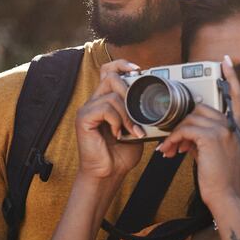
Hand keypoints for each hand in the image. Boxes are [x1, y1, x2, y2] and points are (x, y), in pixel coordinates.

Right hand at [75, 59, 145, 180]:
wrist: (108, 174)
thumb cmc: (120, 154)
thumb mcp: (136, 128)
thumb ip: (139, 113)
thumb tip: (156, 102)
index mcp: (105, 101)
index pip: (109, 70)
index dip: (122, 64)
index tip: (138, 69)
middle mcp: (94, 102)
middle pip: (110, 76)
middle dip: (129, 91)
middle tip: (138, 112)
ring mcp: (87, 109)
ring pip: (112, 95)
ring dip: (128, 114)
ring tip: (132, 131)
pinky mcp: (83, 118)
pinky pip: (106, 108)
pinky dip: (117, 121)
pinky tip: (118, 134)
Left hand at [158, 55, 239, 207]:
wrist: (225, 197)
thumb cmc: (219, 179)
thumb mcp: (216, 154)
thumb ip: (206, 137)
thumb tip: (186, 133)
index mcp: (235, 128)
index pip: (237, 97)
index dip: (232, 78)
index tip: (226, 61)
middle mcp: (231, 126)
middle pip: (200, 109)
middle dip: (182, 124)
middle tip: (171, 142)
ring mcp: (222, 130)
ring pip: (189, 119)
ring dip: (174, 135)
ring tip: (168, 151)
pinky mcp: (210, 138)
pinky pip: (184, 130)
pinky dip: (173, 140)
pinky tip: (169, 152)